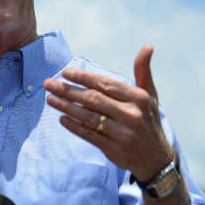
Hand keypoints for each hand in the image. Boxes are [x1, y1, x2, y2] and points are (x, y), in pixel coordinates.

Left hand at [43, 45, 173, 181]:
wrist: (156, 158)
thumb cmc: (148, 120)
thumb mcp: (150, 95)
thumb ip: (143, 71)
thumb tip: (147, 46)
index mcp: (138, 98)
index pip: (105, 84)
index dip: (83, 77)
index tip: (64, 72)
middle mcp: (131, 115)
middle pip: (92, 99)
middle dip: (68, 90)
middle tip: (48, 84)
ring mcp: (122, 134)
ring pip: (87, 117)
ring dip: (65, 107)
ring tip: (49, 99)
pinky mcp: (113, 149)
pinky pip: (88, 135)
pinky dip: (73, 126)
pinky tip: (61, 118)